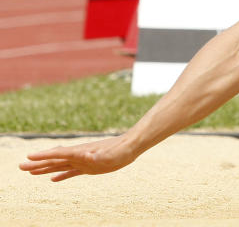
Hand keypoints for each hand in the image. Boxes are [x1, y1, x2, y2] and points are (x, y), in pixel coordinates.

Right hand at [19, 135, 137, 181]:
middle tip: (20, 167)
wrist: (130, 146)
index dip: (43, 156)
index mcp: (80, 152)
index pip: (57, 154)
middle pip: (54, 160)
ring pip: (59, 166)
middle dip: (37, 164)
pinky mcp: (88, 166)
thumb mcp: (109, 154)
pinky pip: (70, 172)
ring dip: (45, 169)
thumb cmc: (120, 150)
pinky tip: (52, 179)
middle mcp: (78, 156)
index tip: (28, 158)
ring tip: (30, 172)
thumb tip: (86, 155)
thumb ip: (97, 155)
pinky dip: (60, 175)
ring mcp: (82, 161)